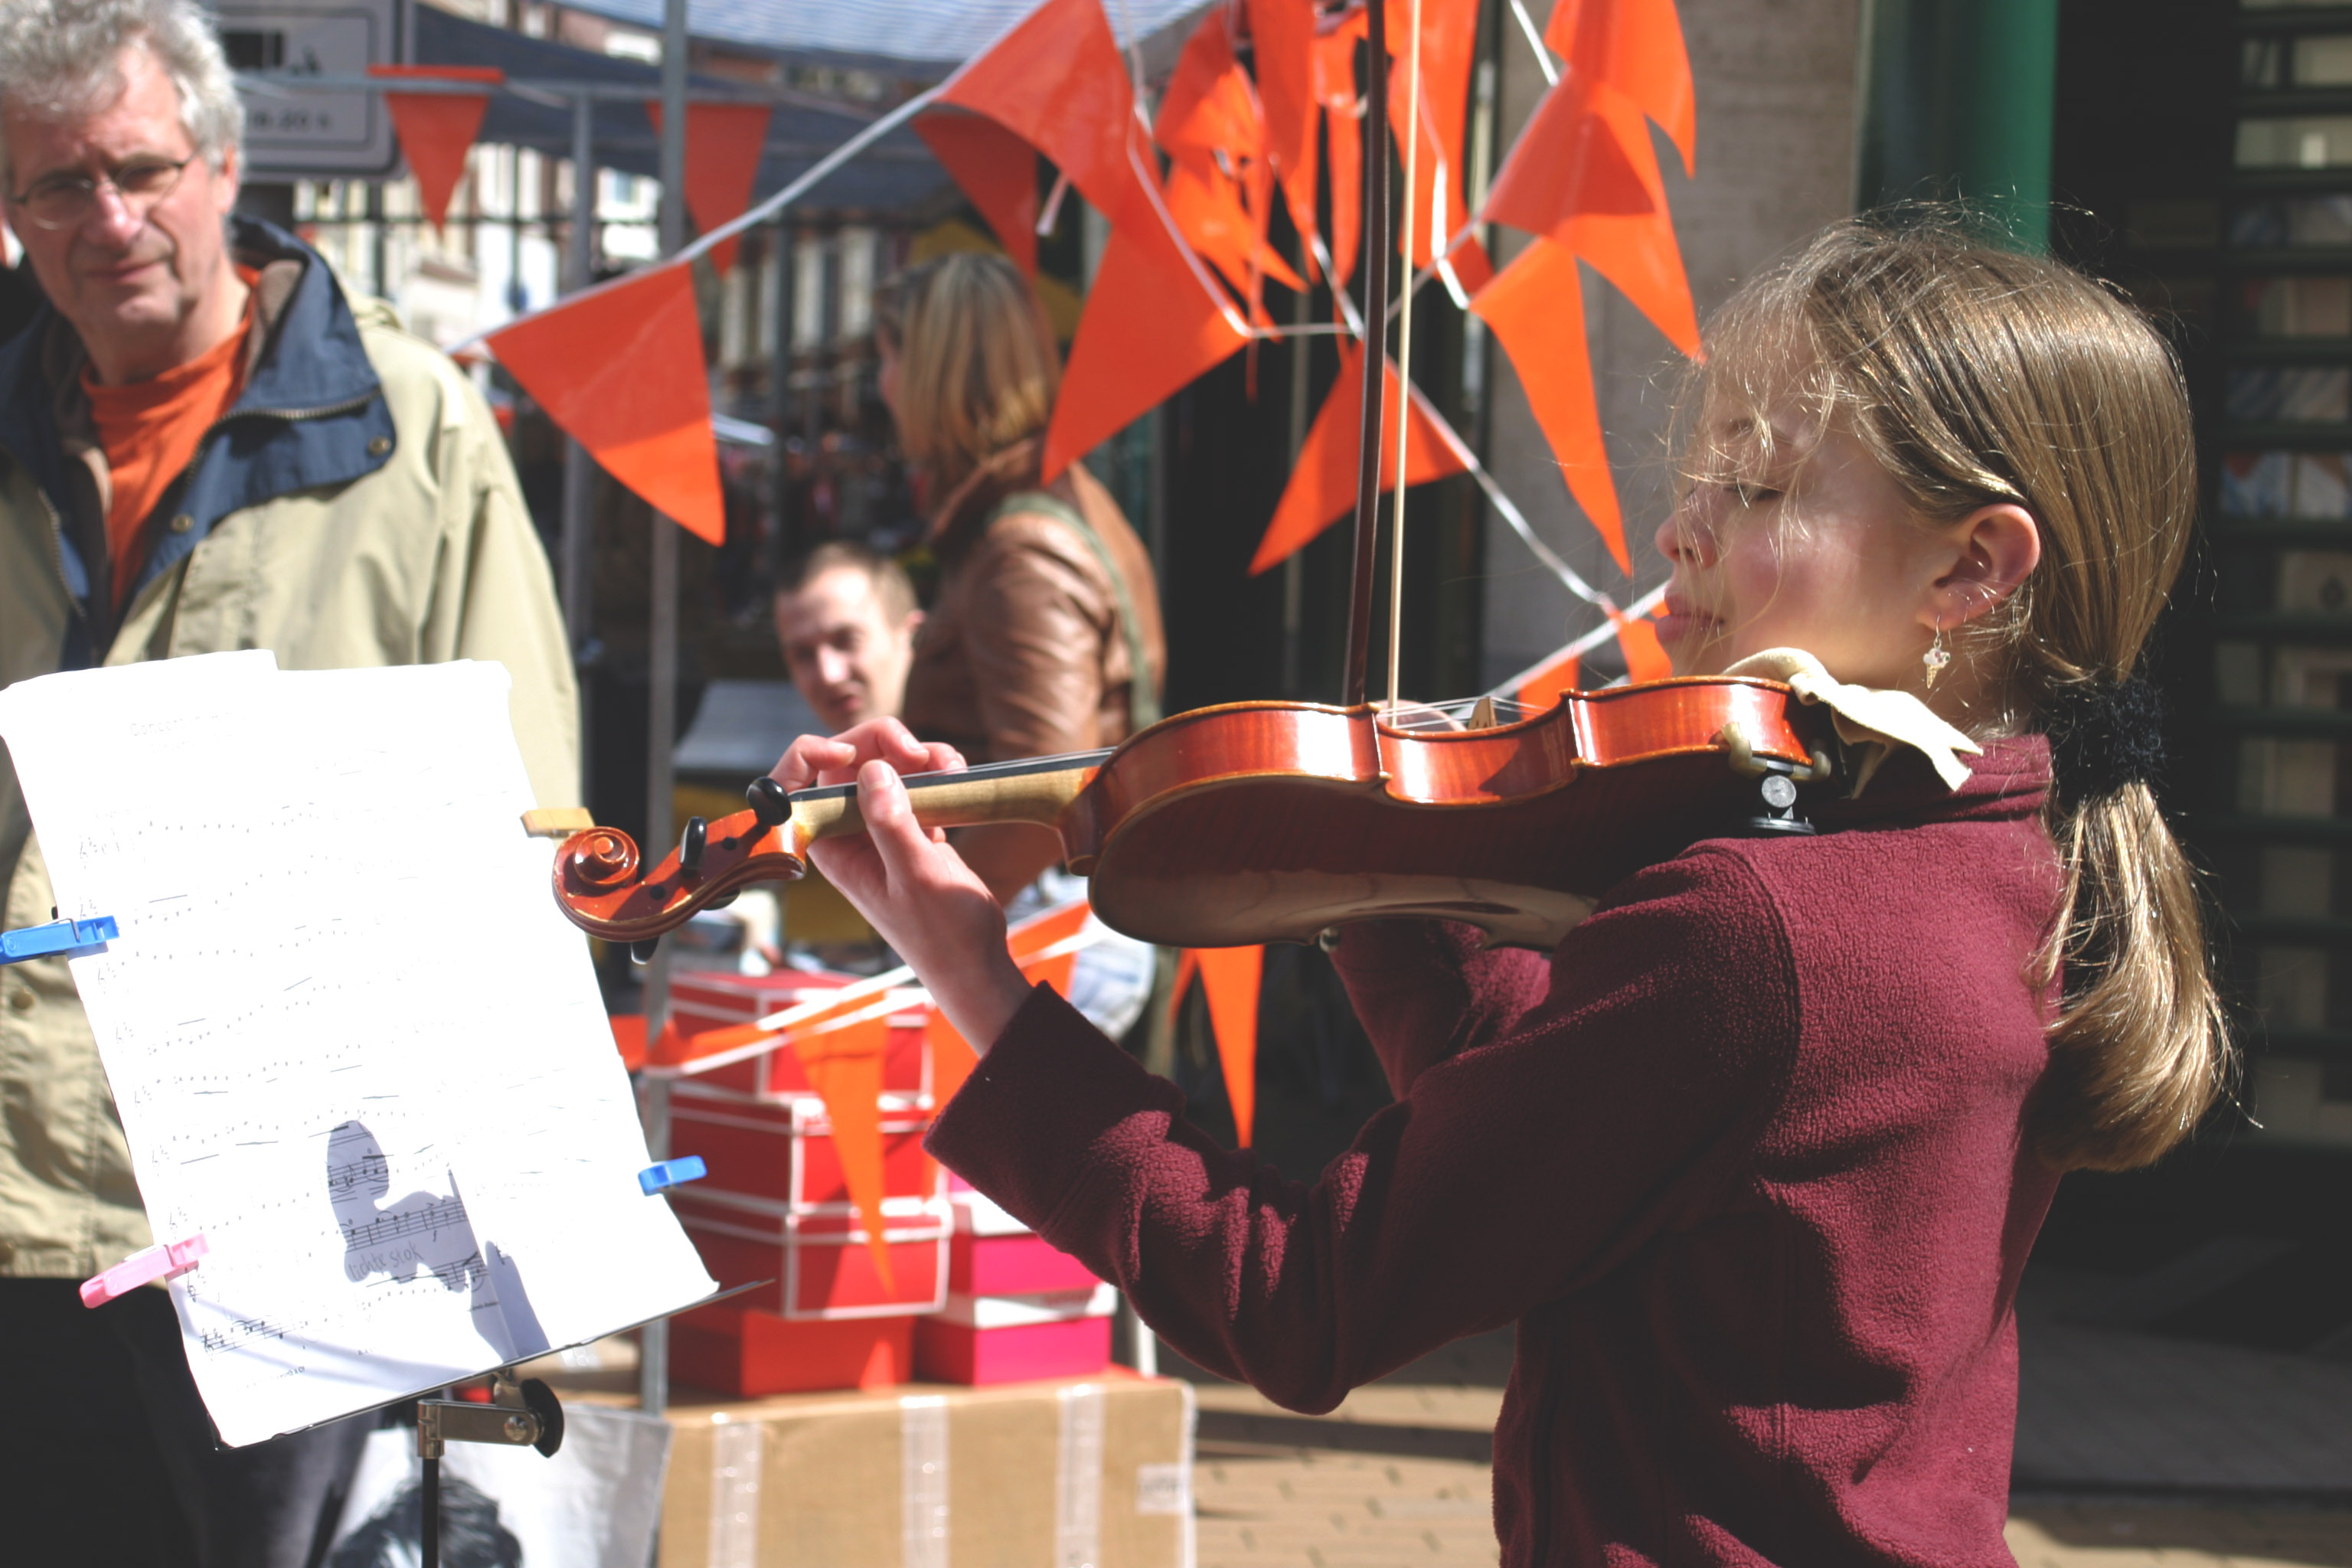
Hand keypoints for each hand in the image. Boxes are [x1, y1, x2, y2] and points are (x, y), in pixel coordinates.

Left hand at [768, 728, 1031, 1049]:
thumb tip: (872, 770)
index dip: (812, 752)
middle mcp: (850, 831)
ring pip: (885, 764)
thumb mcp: (916, 877)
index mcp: (831, 845)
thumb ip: (890, 823)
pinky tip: (956, 778)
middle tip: (919, 753)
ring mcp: (882, 826)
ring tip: (950, 768)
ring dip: (918, 754)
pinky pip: (914, 779)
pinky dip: (935, 769)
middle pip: (847, 761)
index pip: (795, 785)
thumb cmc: (942, 934)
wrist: (975, 961)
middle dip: (882, 744)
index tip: (854, 750)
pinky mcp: (913, 825)